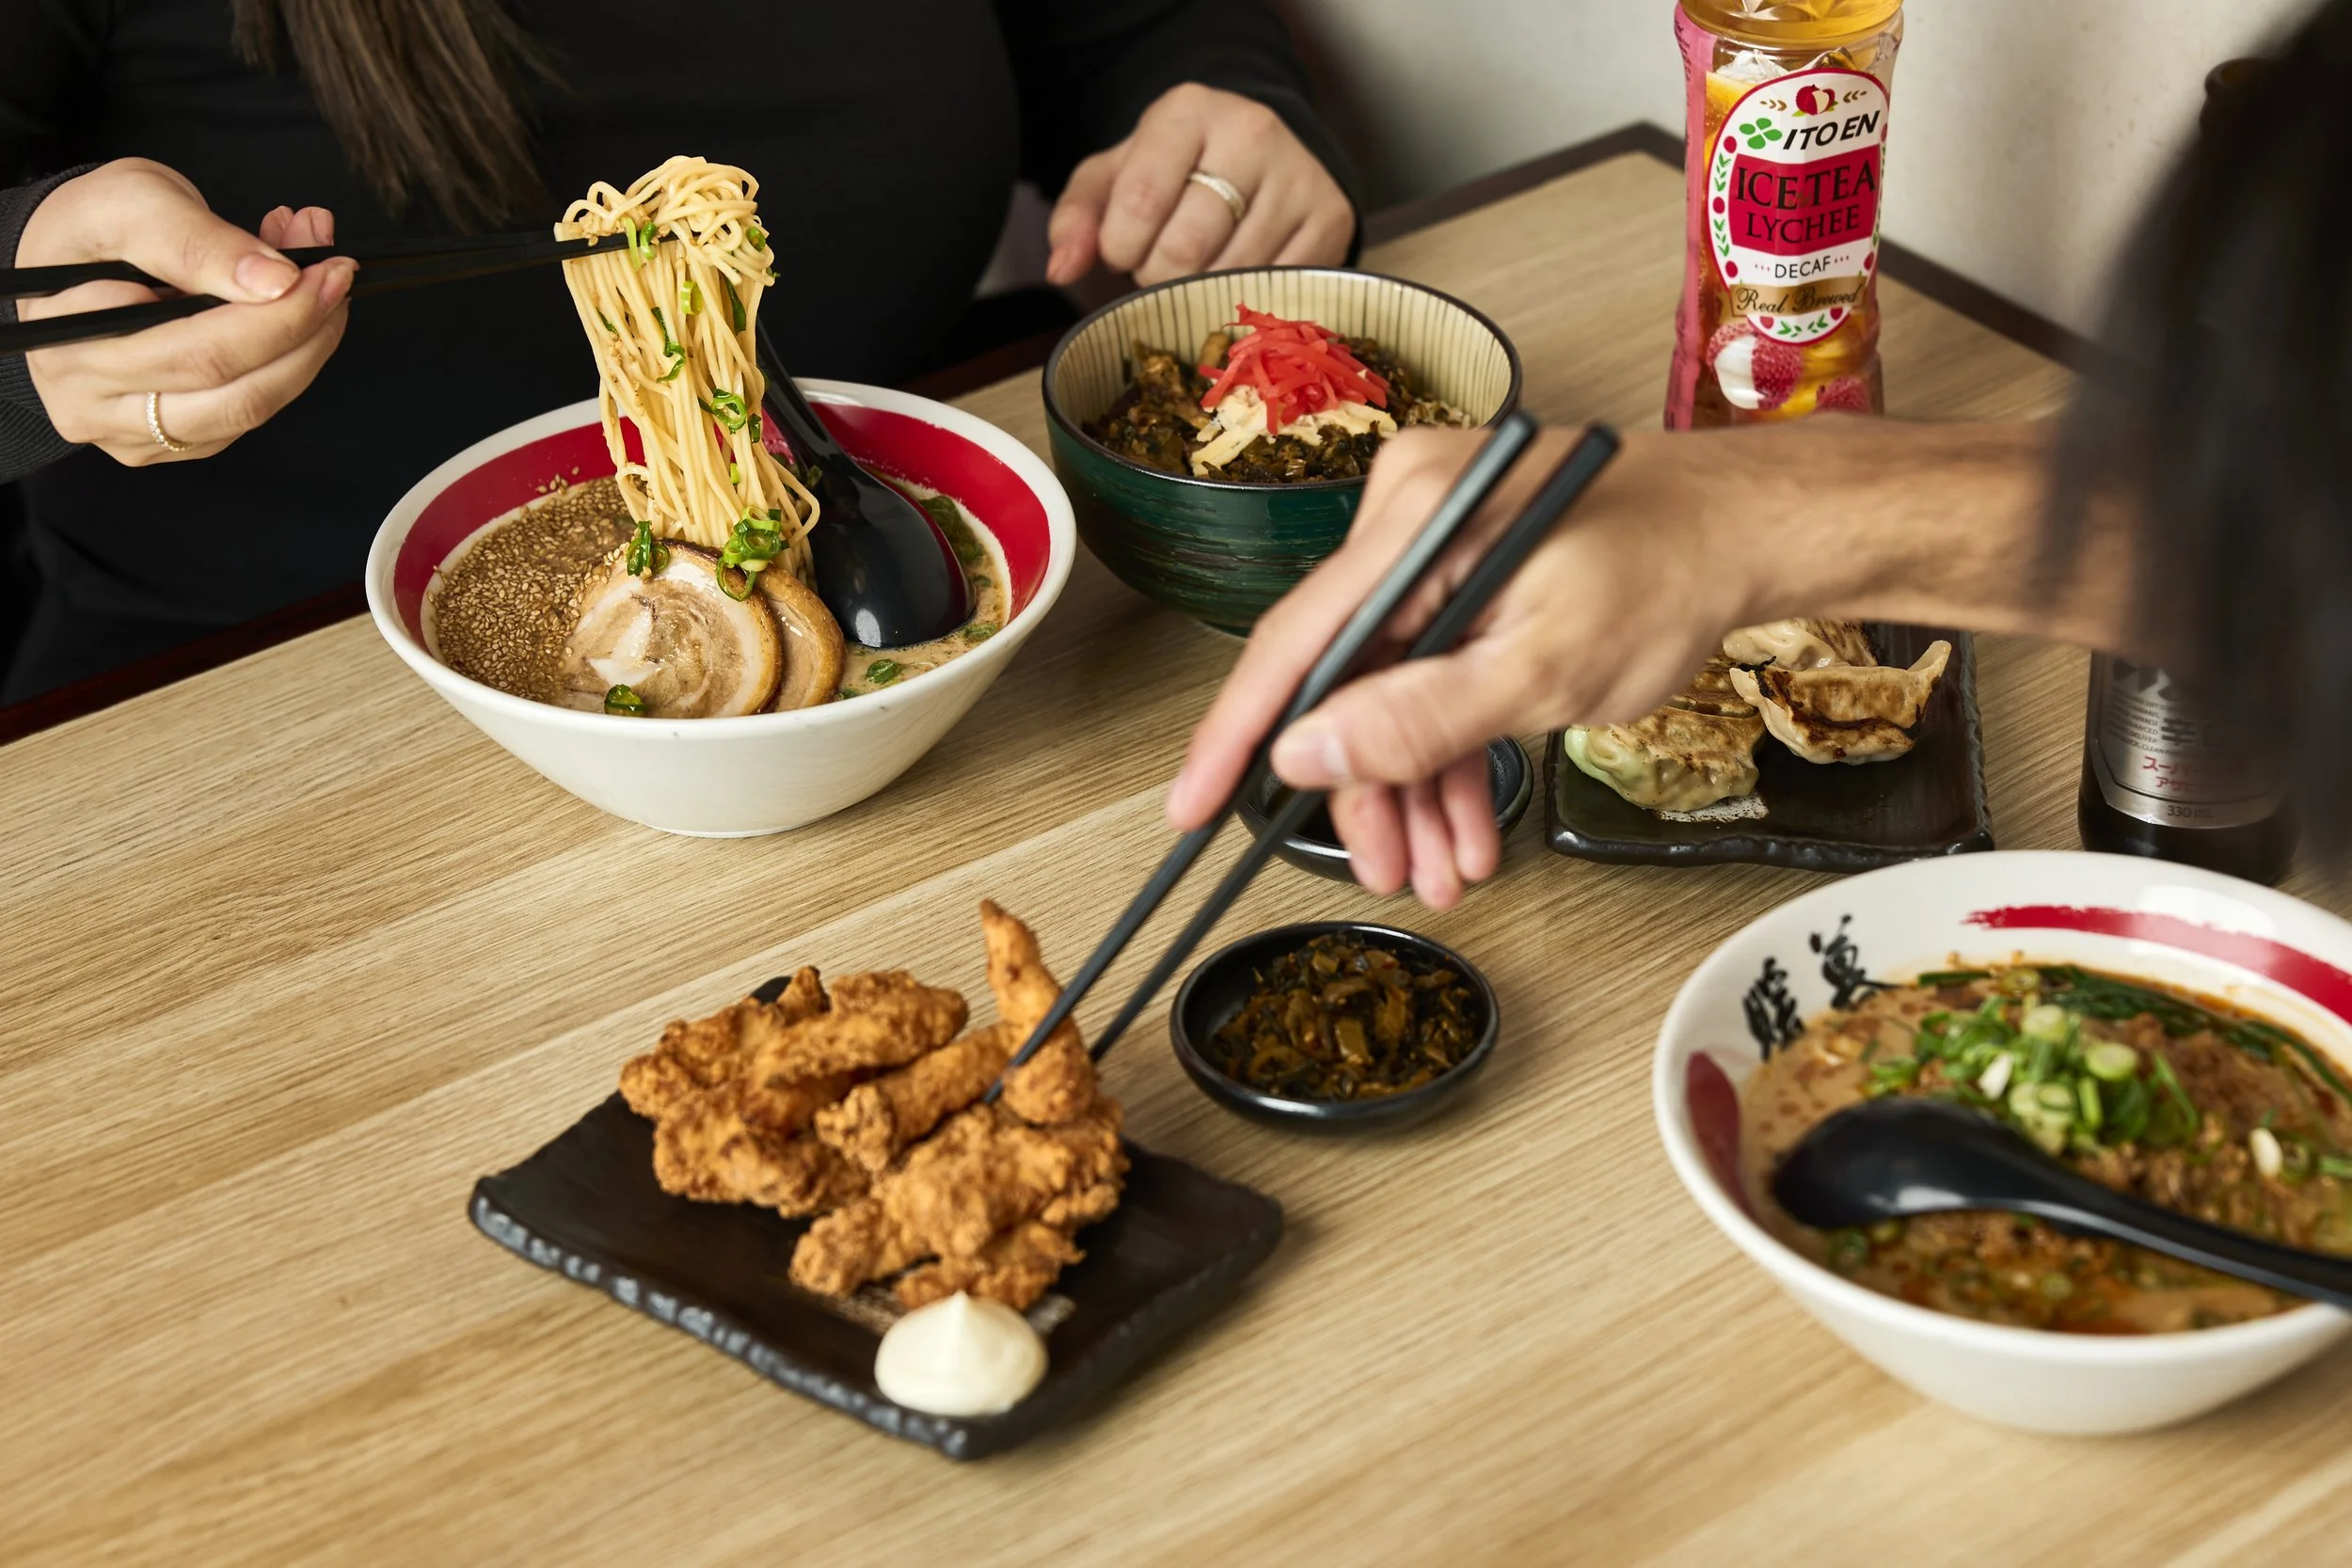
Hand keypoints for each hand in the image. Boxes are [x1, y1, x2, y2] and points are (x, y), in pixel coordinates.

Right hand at [15, 158, 352, 464]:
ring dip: (305, 350)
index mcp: (68, 341)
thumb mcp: (134, 201)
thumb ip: (199, 240)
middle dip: (305, 329)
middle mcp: (91, 402)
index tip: (328, 268)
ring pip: (248, 411)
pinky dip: (284, 364)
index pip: (199, 349)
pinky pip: (244, 416)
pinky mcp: (169, 441)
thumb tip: (276, 282)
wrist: (67, 256)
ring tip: (323, 289)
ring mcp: (131, 432)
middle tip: (340, 275)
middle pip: (233, 391)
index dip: (281, 315)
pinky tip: (290, 314)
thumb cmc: (91, 228)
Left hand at [1046, 82, 1352, 286]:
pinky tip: (1239, 277)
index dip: (1121, 248)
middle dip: (1160, 274)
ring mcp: (1299, 177)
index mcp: (1188, 112)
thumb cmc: (1177, 169)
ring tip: (1203, 264)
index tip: (1123, 250)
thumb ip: (1078, 217)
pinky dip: (1248, 300)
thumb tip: (1061, 269)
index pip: (1140, 202)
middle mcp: (1252, 133)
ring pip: (1230, 279)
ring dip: (1202, 291)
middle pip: (1184, 252)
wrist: (1261, 154)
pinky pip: (1275, 291)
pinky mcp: (1332, 219)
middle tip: (1165, 261)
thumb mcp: (1116, 177)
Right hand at [1165, 427, 1757, 906]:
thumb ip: (1422, 716)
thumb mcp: (1547, 665)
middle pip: (1344, 678)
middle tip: (1385, 870)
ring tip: (1444, 870)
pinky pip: (1430, 676)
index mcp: (1412, 518)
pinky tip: (1466, 824)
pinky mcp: (1466, 581)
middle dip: (1366, 789)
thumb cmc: (1669, 570)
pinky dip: (1448, 751)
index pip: (1294, 640)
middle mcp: (1407, 523)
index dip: (1236, 734)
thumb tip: (1306, 758)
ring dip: (1414, 788)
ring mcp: (1436, 551)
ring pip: (1389, 691)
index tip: (1193, 805)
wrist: (1746, 533)